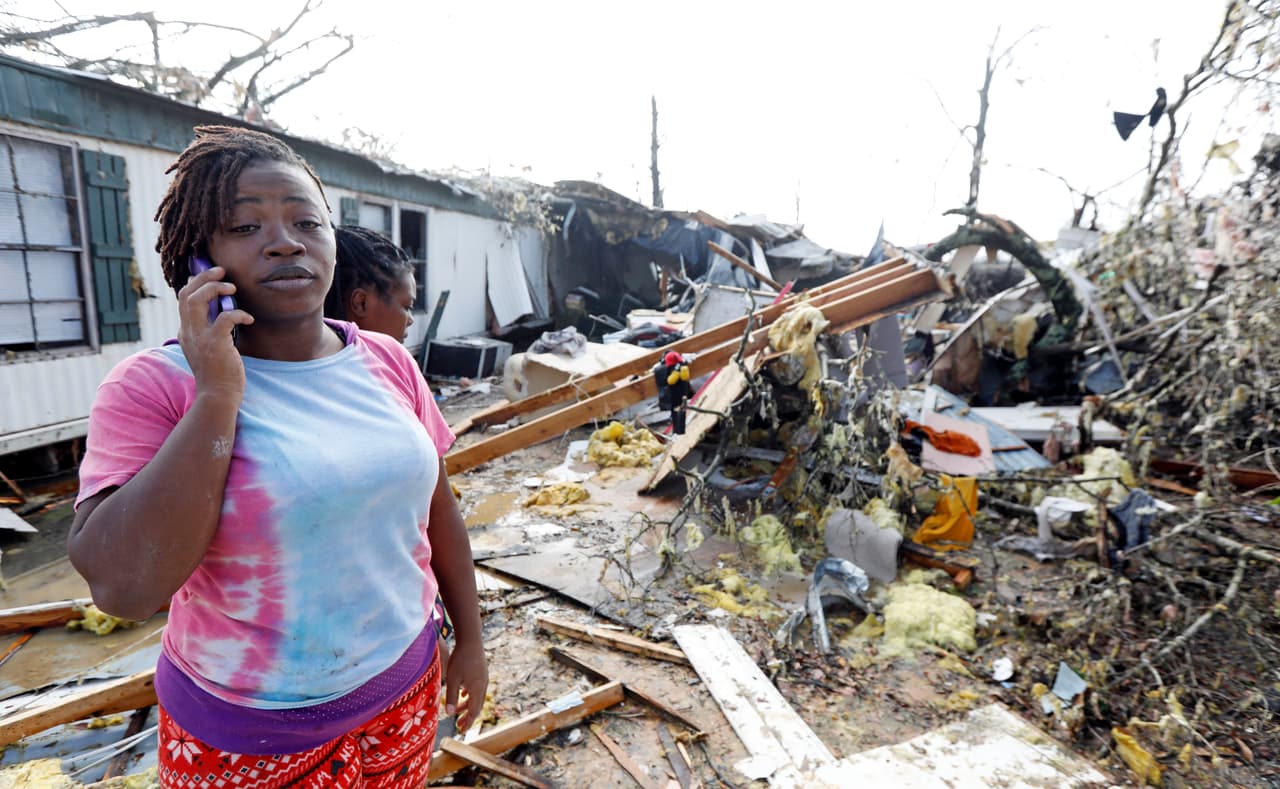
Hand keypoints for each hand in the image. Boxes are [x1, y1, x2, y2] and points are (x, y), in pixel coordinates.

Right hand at [177, 265, 252, 399]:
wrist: (218, 396)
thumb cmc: (219, 372)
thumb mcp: (208, 347)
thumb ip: (209, 329)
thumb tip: (221, 309)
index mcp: (186, 331)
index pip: (183, 299)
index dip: (196, 282)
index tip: (211, 275)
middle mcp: (188, 332)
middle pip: (186, 294)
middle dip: (203, 277)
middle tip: (221, 270)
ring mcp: (199, 338)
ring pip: (196, 300)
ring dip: (215, 288)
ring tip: (232, 288)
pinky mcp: (215, 344)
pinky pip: (224, 317)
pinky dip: (237, 313)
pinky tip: (248, 318)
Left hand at [443, 635, 487, 731]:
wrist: (471, 640)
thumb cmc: (460, 659)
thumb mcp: (452, 679)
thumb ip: (451, 696)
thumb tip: (449, 713)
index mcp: (477, 690)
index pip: (473, 711)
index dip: (467, 722)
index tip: (461, 731)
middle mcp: (483, 686)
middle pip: (477, 706)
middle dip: (467, 717)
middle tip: (459, 726)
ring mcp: (483, 678)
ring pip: (477, 697)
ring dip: (467, 706)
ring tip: (458, 710)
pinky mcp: (481, 672)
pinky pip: (477, 689)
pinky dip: (470, 695)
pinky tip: (463, 694)